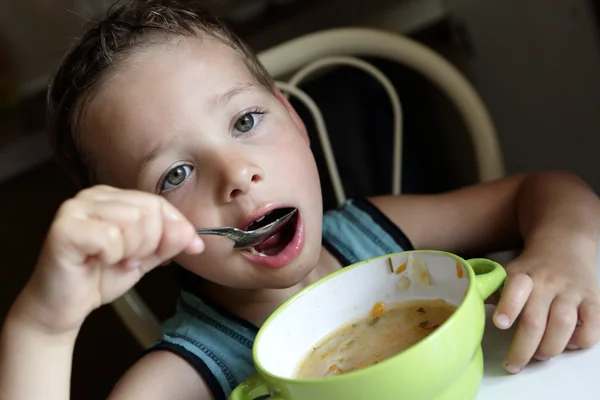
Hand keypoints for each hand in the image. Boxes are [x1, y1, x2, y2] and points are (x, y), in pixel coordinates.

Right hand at [14, 185, 203, 335]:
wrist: (62, 308)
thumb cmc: (100, 278)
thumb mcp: (145, 258)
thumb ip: (168, 243)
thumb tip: (192, 234)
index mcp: (113, 197)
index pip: (159, 203)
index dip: (177, 229)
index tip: (188, 250)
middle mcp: (93, 195)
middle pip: (149, 210)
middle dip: (149, 245)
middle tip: (128, 261)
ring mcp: (75, 208)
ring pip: (133, 221)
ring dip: (130, 252)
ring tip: (112, 261)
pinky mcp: (64, 228)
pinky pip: (111, 238)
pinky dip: (111, 256)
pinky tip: (97, 262)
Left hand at [492, 248, 599, 372]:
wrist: (563, 246)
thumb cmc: (529, 268)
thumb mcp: (507, 273)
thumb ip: (492, 292)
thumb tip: (470, 310)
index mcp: (522, 275)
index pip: (516, 289)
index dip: (508, 308)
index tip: (499, 324)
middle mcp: (547, 283)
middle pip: (536, 320)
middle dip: (523, 348)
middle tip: (513, 364)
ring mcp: (571, 292)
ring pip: (563, 325)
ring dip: (550, 348)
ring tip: (539, 357)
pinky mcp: (591, 300)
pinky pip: (592, 325)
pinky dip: (581, 340)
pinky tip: (569, 345)